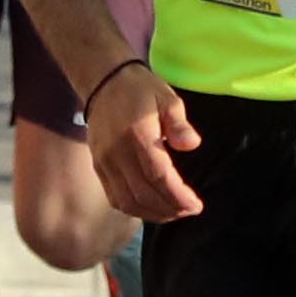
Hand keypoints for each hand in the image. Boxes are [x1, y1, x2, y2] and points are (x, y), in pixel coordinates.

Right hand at [85, 57, 202, 222]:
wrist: (104, 82)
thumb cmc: (141, 90)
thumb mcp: (167, 99)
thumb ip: (180, 124)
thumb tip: (192, 144)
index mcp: (137, 135)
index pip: (159, 177)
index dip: (178, 196)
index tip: (196, 205)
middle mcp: (117, 153)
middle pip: (144, 194)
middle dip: (170, 208)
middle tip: (189, 210)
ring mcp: (104, 162)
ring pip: (128, 201)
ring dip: (153, 213)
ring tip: (174, 212)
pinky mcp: (98, 167)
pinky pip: (115, 198)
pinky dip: (135, 209)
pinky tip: (152, 209)